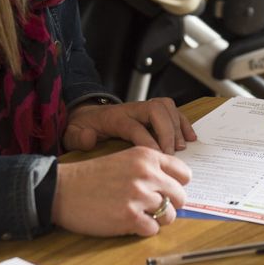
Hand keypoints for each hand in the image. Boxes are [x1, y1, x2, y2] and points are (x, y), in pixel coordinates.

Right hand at [53, 146, 191, 236]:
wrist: (61, 189)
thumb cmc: (91, 177)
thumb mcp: (124, 160)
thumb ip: (150, 169)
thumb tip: (174, 188)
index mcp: (146, 156)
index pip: (184, 173)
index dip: (177, 185)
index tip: (167, 191)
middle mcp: (146, 173)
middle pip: (180, 196)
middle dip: (169, 205)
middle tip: (151, 208)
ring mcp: (139, 195)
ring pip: (169, 215)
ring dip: (157, 219)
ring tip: (139, 215)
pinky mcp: (129, 217)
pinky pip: (153, 229)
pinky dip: (143, 230)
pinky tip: (128, 223)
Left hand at [63, 97, 196, 153]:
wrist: (88, 116)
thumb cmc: (84, 128)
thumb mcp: (73, 134)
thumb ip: (78, 137)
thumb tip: (89, 138)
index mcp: (114, 117)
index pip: (134, 126)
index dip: (147, 141)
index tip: (157, 157)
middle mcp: (132, 109)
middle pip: (155, 110)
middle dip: (166, 130)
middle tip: (171, 153)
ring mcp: (143, 108)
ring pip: (166, 107)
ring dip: (177, 125)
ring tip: (182, 147)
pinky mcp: (152, 112)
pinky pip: (172, 111)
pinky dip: (183, 123)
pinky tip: (190, 138)